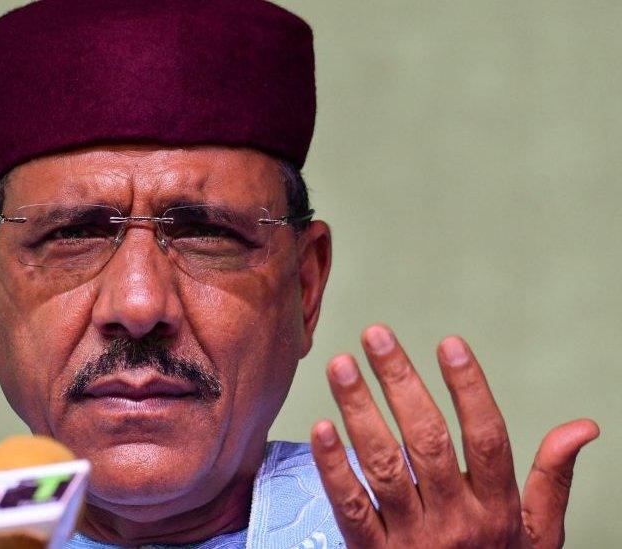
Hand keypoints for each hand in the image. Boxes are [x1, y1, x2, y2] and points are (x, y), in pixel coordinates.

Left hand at [310, 324, 598, 547]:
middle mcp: (456, 520)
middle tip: (376, 335)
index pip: (487, 437)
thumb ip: (554, 480)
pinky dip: (334, 467)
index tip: (449, 343)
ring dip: (359, 410)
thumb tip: (583, 426)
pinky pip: (350, 506)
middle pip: (427, 441)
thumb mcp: (539, 537)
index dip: (469, 388)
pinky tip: (321, 428)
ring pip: (383, 465)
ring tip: (341, 365)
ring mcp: (412, 539)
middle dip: (401, 382)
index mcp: (497, 509)